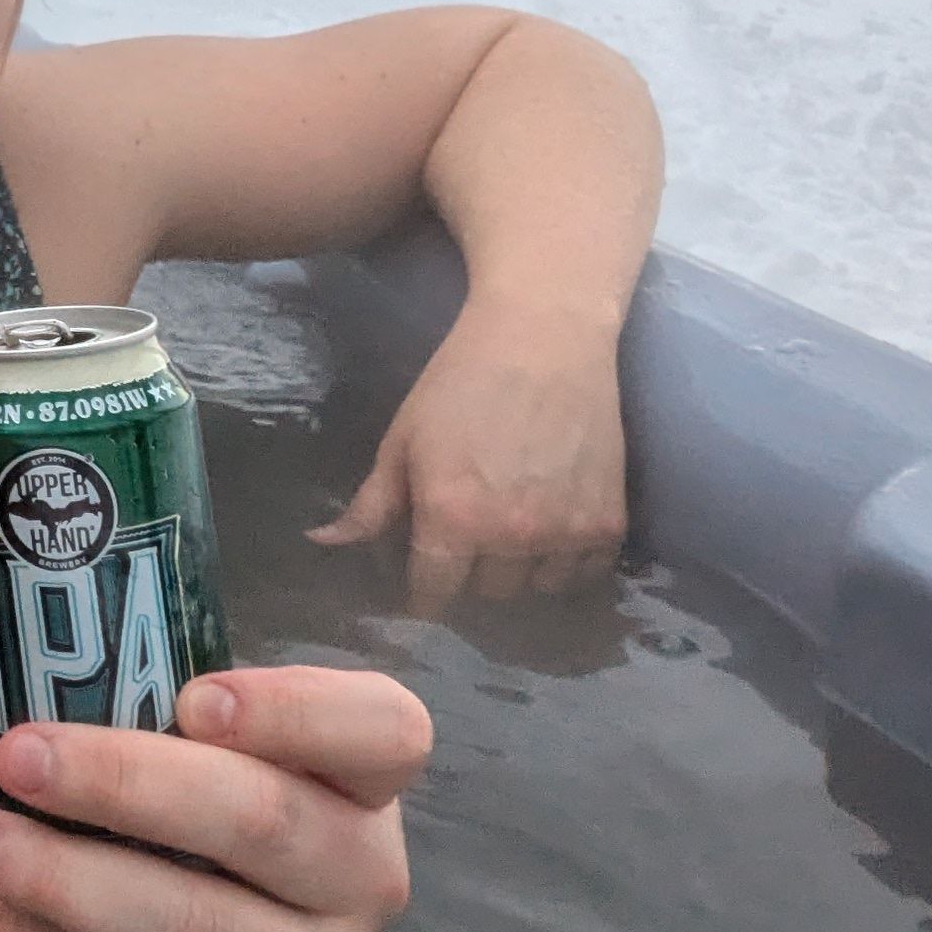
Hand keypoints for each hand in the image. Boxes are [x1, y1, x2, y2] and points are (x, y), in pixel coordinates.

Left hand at [0, 667, 427, 931]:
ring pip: (194, 927)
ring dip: (65, 881)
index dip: (295, 711)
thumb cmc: (205, 833)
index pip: (382, 730)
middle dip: (126, 783)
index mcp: (363, 783)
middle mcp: (362, 878)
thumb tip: (30, 653)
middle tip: (20, 755)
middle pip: (261, 821)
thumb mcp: (217, 765)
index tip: (193, 698)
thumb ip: (163, 714)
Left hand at [308, 305, 627, 615]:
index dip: (421, 594)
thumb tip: (323, 545)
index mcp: (453, 518)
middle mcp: (511, 537)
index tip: (420, 582)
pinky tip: (552, 530)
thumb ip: (371, 503)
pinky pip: (584, 573)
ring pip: (535, 588)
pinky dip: (566, 563)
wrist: (545, 337)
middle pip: (485, 593)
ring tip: (510, 531)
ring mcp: (566, 533)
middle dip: (469, 572)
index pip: (433, 594)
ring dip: (519, 570)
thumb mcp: (404, 438)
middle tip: (466, 536)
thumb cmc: (461, 381)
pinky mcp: (608, 522)